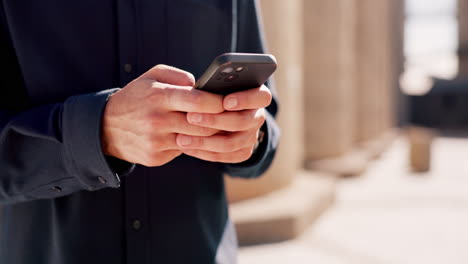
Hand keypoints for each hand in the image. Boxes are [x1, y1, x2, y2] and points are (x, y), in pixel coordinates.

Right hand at [101, 65, 223, 166]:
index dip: (219, 102)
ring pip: (196, 141)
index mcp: (158, 97)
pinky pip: (183, 152)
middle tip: (232, 117)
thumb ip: (179, 77)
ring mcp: (156, 142)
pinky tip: (194, 138)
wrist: (105, 127)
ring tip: (220, 128)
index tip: (230, 101)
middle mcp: (157, 121)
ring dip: (210, 136)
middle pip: (202, 125)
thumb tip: (203, 86)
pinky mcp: (155, 157)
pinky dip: (191, 145)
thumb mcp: (152, 77)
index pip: (198, 101)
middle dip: (221, 122)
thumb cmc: (136, 98)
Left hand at [175, 85, 271, 162]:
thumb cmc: (215, 94)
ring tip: (181, 139)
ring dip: (204, 141)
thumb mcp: (217, 86)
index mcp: (257, 96)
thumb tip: (197, 89)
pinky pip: (224, 156)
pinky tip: (186, 147)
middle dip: (214, 120)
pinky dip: (204, 153)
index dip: (245, 99)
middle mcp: (257, 117)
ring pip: (231, 143)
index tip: (225, 102)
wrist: (220, 117)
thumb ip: (214, 86)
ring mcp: (251, 136)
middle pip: (243, 121)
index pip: (262, 97)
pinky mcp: (243, 152)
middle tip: (190, 117)